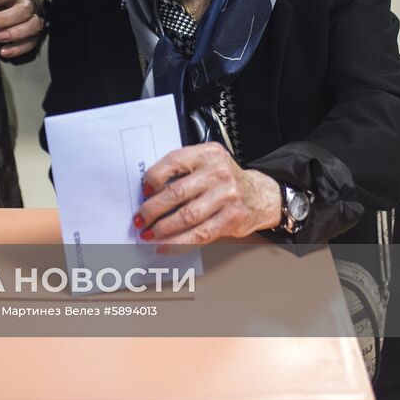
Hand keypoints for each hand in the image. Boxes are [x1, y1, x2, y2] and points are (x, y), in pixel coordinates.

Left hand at [133, 142, 281, 245]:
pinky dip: (179, 243)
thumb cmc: (224, 179)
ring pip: (187, 216)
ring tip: (149, 235)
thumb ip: (182, 170)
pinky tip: (166, 245)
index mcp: (207, 153)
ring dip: (163, 229)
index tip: (143, 192)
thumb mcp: (206, 162)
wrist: (259, 194)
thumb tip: (148, 193)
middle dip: (153, 209)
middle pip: (176, 192)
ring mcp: (226, 196)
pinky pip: (200, 234)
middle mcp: (217, 172)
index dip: (153, 178)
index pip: (173, 162)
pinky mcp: (231, 218)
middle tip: (140, 219)